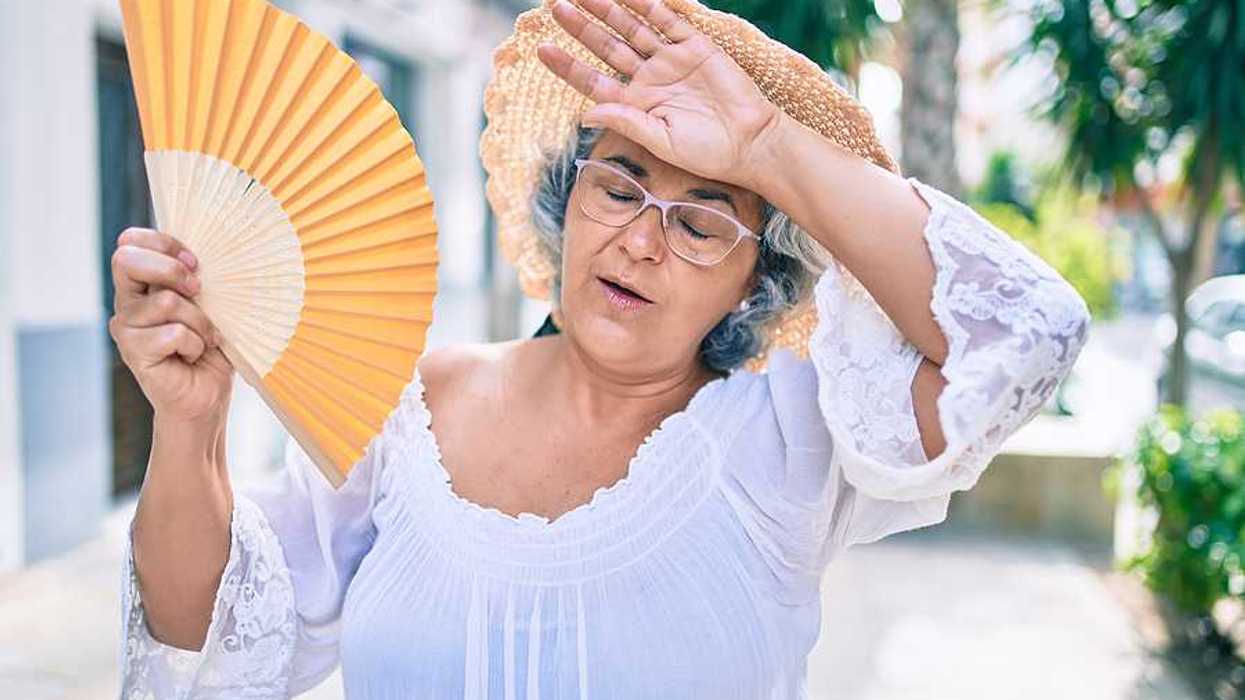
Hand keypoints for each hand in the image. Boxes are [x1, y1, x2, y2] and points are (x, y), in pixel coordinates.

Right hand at [108, 228, 233, 427]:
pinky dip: (195, 344)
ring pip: (165, 301)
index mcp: (142, 284)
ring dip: (199, 321)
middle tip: (199, 290)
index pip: (131, 241)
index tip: (196, 261)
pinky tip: (192, 356)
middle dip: (172, 270)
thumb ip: (196, 279)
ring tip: (203, 339)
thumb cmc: (211, 346)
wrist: (208, 395)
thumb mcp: (209, 304)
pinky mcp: (133, 352)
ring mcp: (126, 327)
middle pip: (127, 260)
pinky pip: (173, 333)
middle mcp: (127, 302)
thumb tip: (203, 258)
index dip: (162, 243)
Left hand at [538, 0, 783, 188]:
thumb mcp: (660, 141)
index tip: (543, 49)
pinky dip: (647, 4)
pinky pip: (668, 19)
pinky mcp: (696, 46)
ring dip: (607, 9)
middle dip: (581, 26)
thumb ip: (625, 122)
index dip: (568, 65)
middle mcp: (649, 79)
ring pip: (632, 28)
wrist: (751, 141)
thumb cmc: (708, 152)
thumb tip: (586, 114)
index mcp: (636, 105)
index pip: (593, 80)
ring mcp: (671, 60)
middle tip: (555, 6)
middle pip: (607, 46)